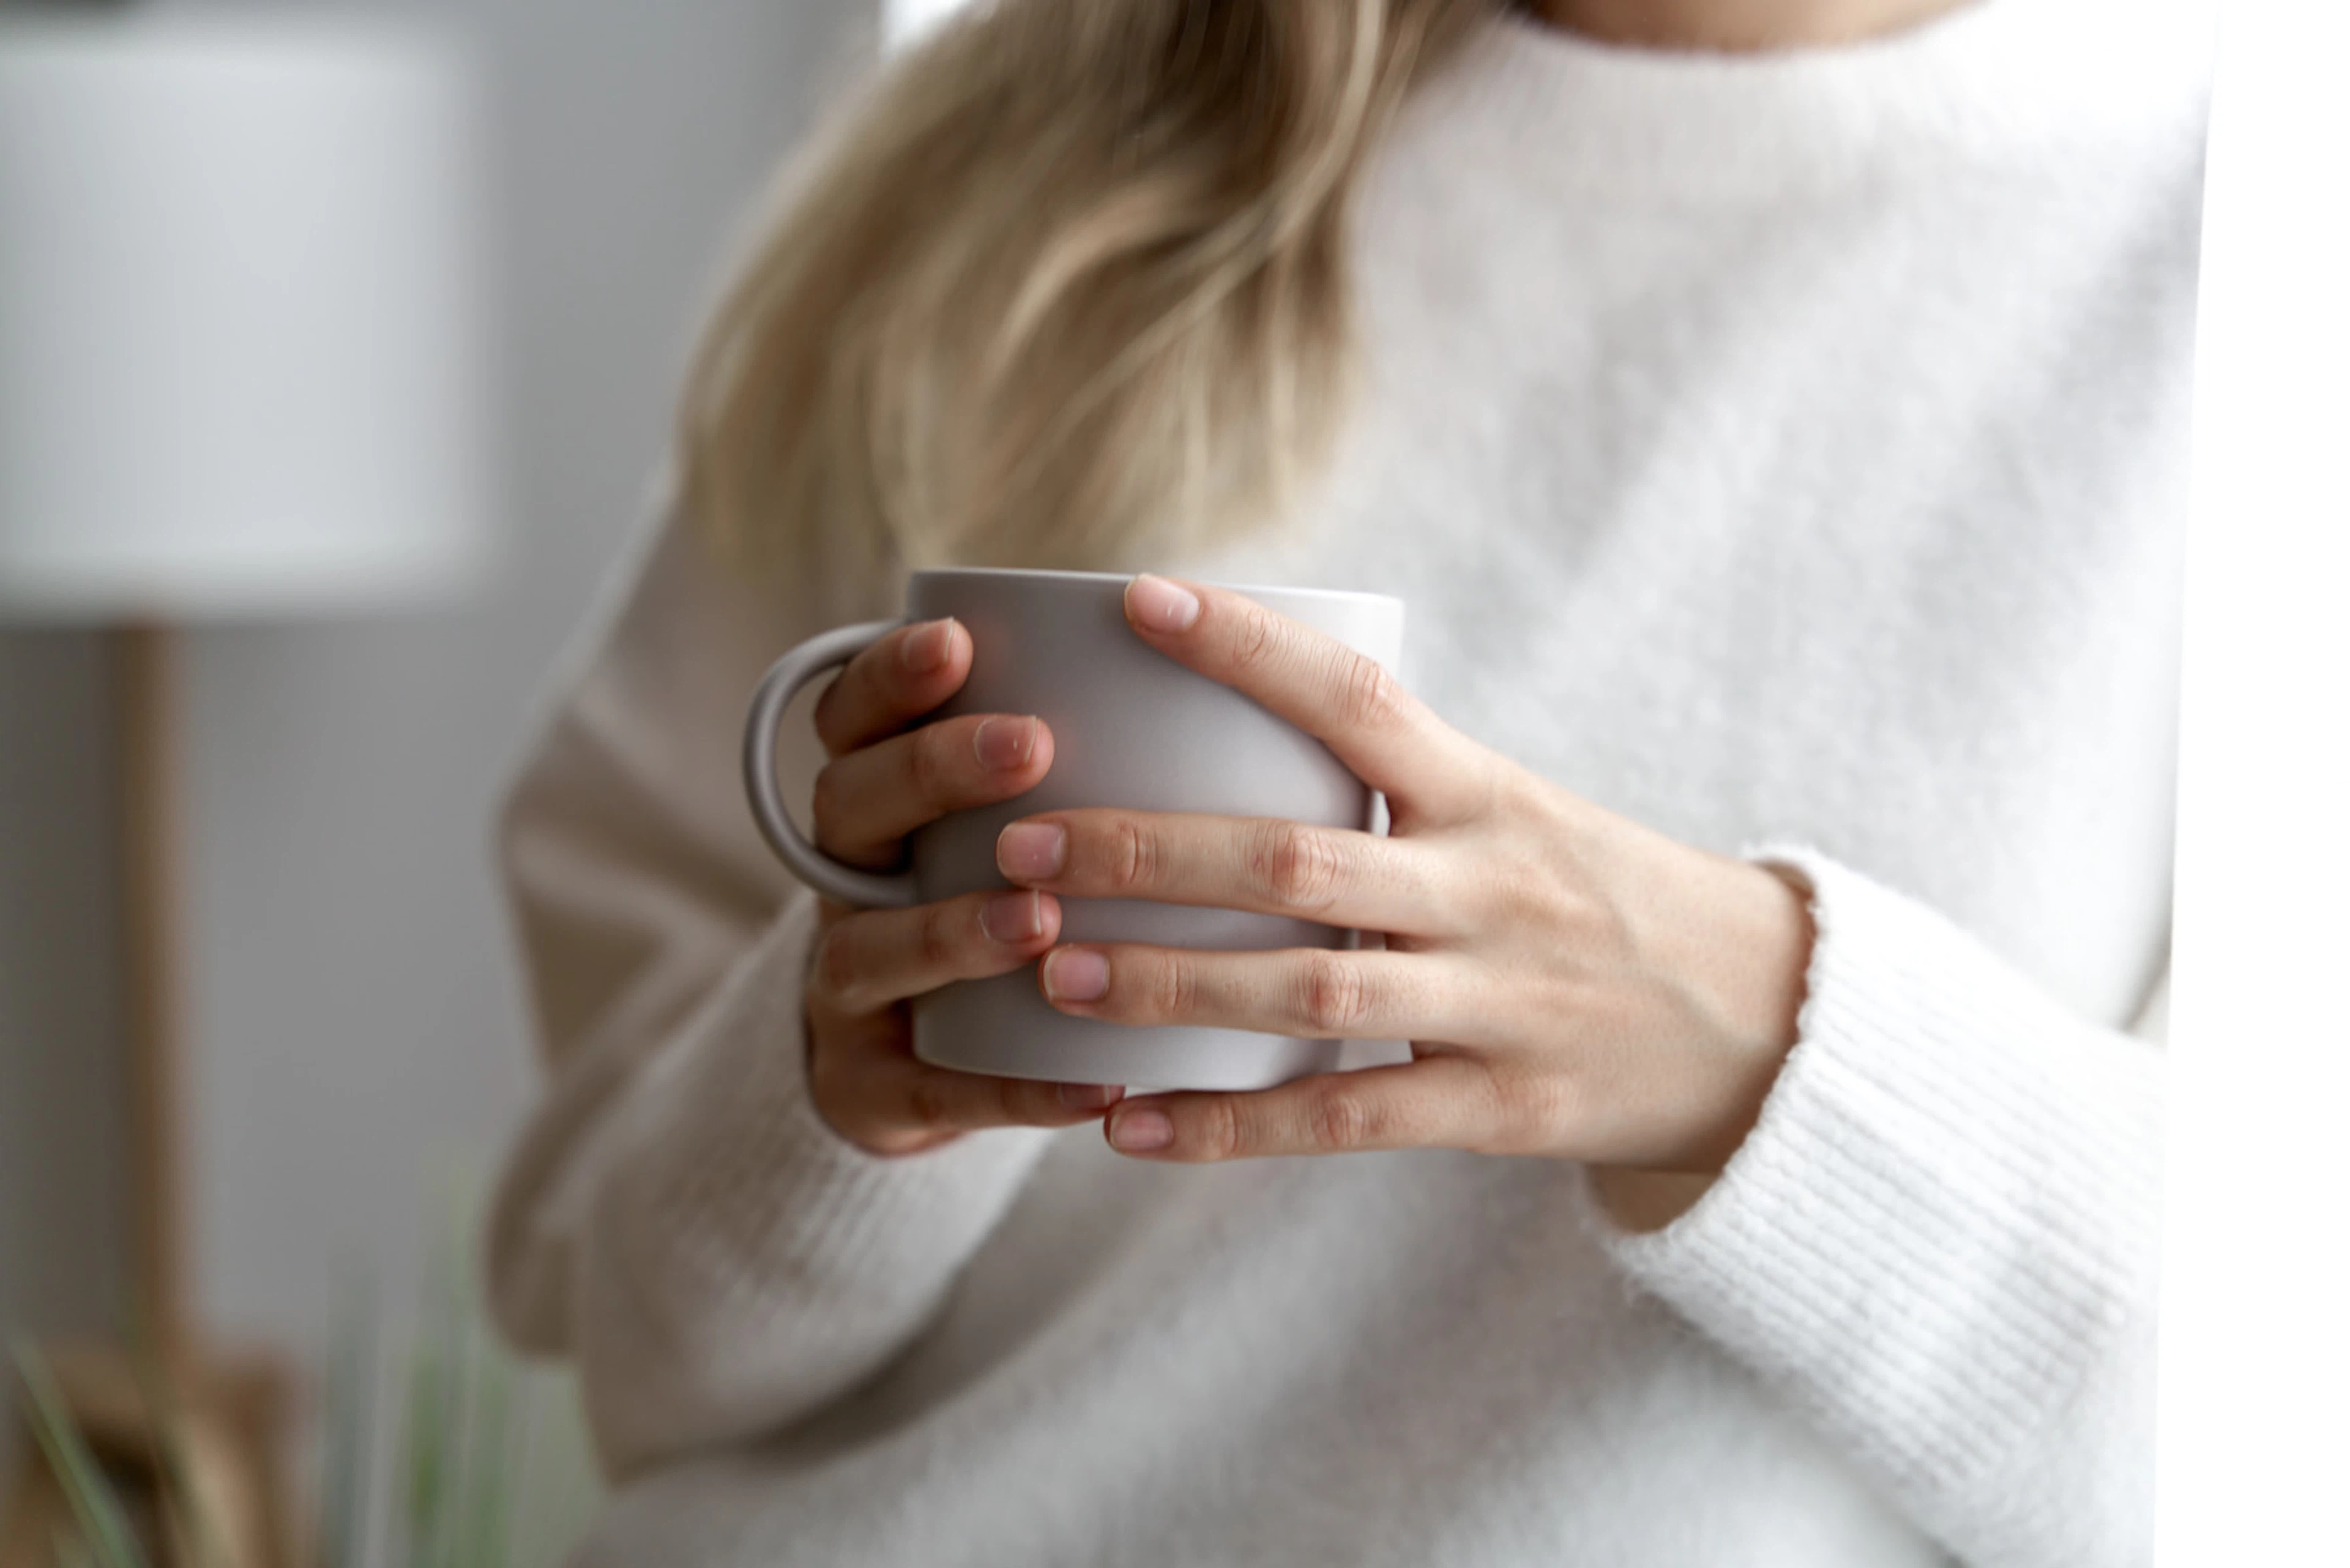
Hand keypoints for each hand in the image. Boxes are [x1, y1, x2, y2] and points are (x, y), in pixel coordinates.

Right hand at [799, 616, 1125, 1155]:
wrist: (908, 1072)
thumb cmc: (998, 905)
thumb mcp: (1012, 824)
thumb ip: (1079, 757)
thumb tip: (1238, 657)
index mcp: (876, 801)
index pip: (851, 718)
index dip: (892, 676)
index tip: (960, 638)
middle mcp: (847, 882)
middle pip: (850, 808)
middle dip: (932, 771)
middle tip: (1031, 745)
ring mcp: (848, 988)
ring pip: (870, 948)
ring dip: (954, 929)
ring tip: (1039, 918)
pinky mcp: (875, 1092)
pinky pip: (937, 1092)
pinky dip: (1016, 1090)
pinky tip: (1098, 1085)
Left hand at [994, 575, 1814, 1197]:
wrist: (1763, 1021)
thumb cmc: (1596, 896)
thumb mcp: (1517, 813)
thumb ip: (1395, 786)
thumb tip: (1223, 726)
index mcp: (1491, 792)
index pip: (1356, 699)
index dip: (1247, 646)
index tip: (1134, 601)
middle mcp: (1493, 889)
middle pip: (1298, 861)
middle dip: (1148, 850)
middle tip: (1016, 841)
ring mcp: (1501, 1003)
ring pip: (1309, 996)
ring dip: (1168, 984)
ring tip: (1050, 973)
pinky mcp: (1502, 1109)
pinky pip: (1344, 1122)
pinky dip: (1227, 1131)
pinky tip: (1124, 1127)